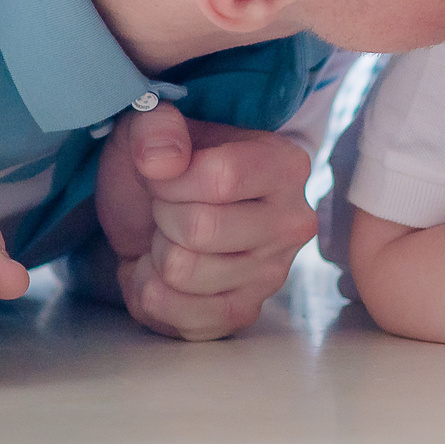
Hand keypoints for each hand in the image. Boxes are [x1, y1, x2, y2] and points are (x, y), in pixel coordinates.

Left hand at [97, 107, 317, 341]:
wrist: (154, 216)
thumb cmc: (164, 170)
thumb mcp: (150, 130)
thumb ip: (156, 129)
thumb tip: (163, 161)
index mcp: (287, 165)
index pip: (221, 177)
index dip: (169, 179)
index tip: (162, 175)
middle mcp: (294, 221)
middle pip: (201, 228)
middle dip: (162, 216)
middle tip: (166, 209)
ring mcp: (273, 273)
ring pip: (184, 272)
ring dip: (156, 254)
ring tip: (168, 237)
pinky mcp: (245, 311)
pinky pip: (181, 314)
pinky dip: (152, 292)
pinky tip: (164, 271)